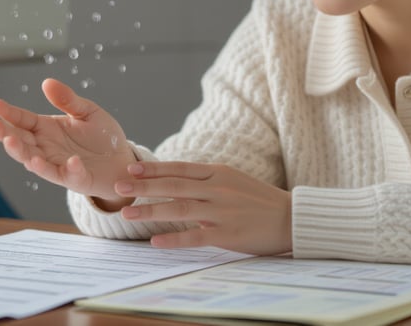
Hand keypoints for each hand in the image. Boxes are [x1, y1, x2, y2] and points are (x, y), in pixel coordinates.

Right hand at [0, 78, 136, 205]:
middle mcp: (46, 147)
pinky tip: (72, 161)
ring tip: (12, 142)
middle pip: (20, 141)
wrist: (122, 161)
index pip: (22, 119)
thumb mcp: (87, 111)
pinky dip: (69, 169)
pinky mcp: (75, 178)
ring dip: (23, 153)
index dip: (7, 112)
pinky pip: (68, 175)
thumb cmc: (103, 138)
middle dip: (5, 134)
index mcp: (46, 128)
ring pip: (33, 161)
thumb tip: (47, 82)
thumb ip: (68, 99)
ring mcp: (58, 164)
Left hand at [114, 161, 291, 255]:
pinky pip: (196, 237)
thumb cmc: (259, 199)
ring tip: (127, 212)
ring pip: (179, 209)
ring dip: (150, 210)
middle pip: (173, 185)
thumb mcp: (233, 180)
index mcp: (218, 173)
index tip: (130, 168)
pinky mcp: (228, 234)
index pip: (179, 168)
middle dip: (143, 186)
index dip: (153, 168)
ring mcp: (222, 211)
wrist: (291, 218)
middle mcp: (218, 189)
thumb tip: (176, 179)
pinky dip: (174, 239)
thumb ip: (207, 179)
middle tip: (119, 185)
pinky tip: (156, 241)